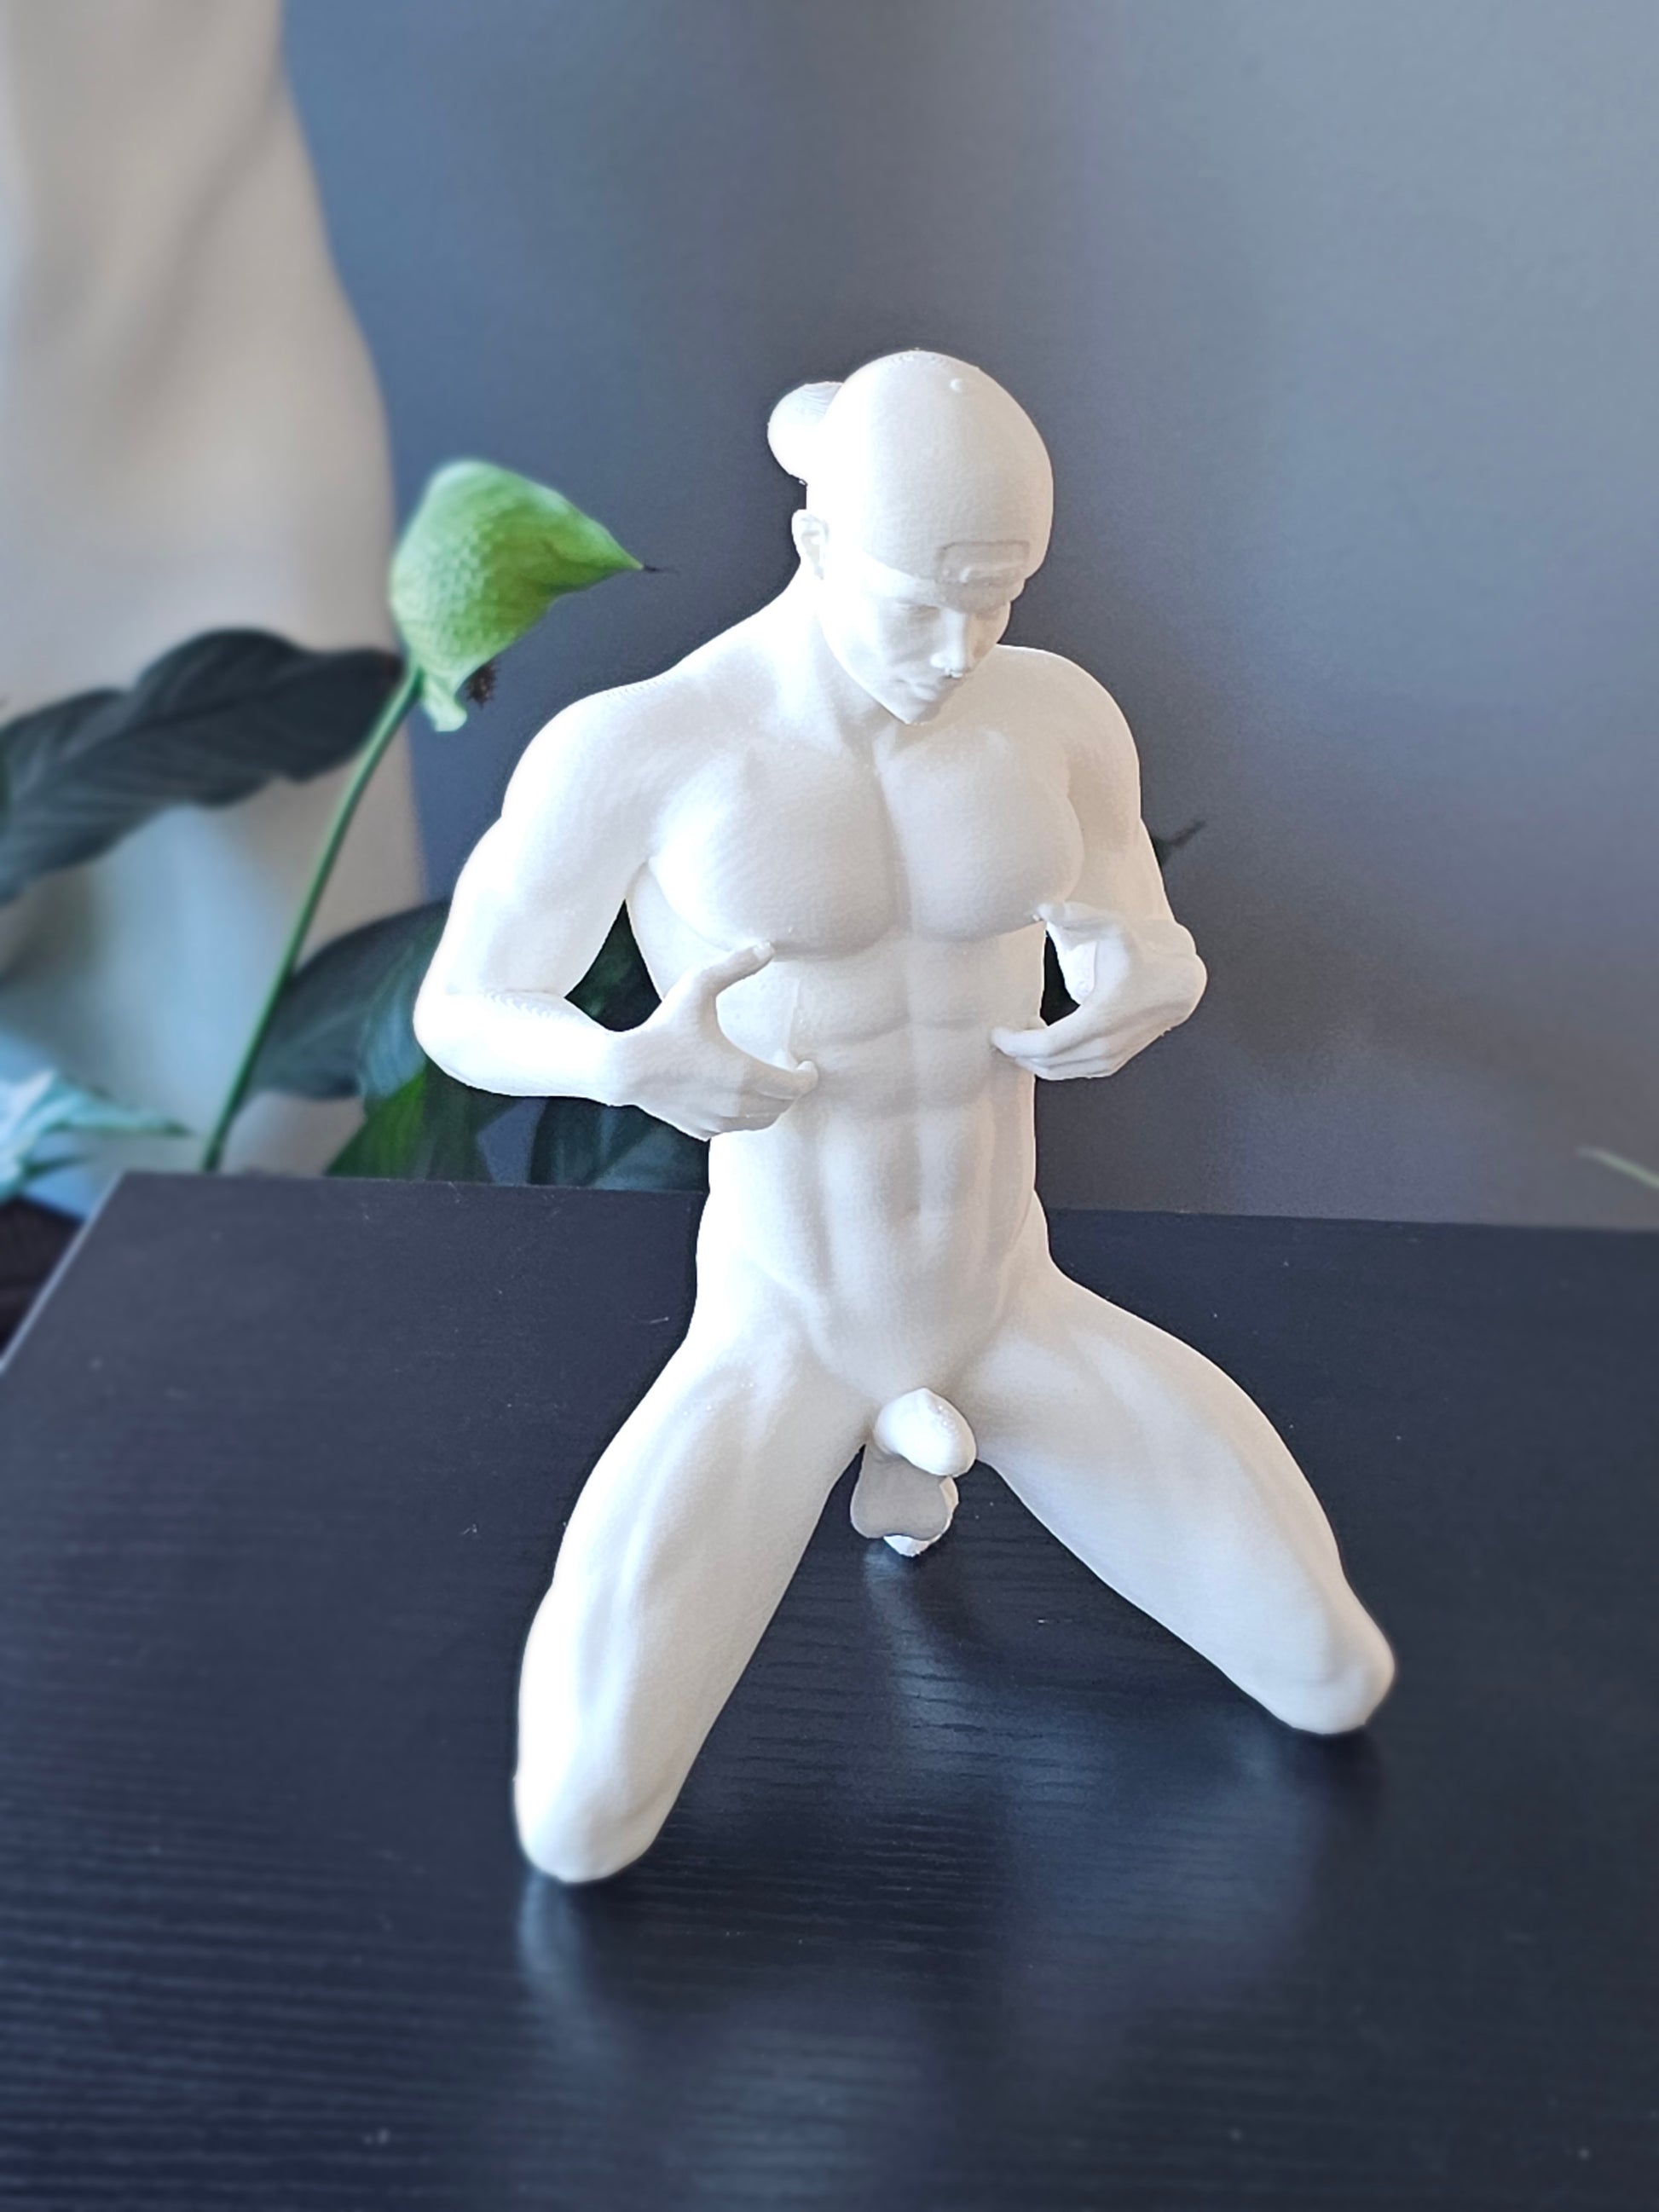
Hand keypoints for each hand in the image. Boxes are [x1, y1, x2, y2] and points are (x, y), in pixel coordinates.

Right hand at [607, 942, 817, 1138]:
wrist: (625, 1069)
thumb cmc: (663, 1026)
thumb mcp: (698, 986)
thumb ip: (736, 966)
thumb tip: (769, 947)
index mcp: (743, 1074)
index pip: (796, 1087)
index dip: (809, 1077)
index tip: (807, 1064)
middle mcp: (735, 1104)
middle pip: (783, 1106)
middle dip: (792, 1088)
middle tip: (787, 1068)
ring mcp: (718, 1122)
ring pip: (763, 1121)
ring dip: (771, 1104)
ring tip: (766, 1081)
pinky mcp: (702, 1130)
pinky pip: (737, 1127)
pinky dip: (746, 1115)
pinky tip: (737, 1094)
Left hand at [991, 901, 1205, 1080]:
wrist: (1177, 986)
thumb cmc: (1143, 954)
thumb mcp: (1115, 928)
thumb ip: (1079, 916)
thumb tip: (1042, 907)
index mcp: (1101, 1019)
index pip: (1047, 1046)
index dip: (1015, 1043)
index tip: (995, 1031)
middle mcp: (1105, 1047)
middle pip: (1046, 1064)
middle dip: (1016, 1052)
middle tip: (1000, 1031)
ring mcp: (1109, 1060)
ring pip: (1056, 1072)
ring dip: (1031, 1057)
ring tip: (1020, 1030)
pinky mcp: (1110, 1065)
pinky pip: (1070, 1072)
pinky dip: (1049, 1062)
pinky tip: (1042, 1036)